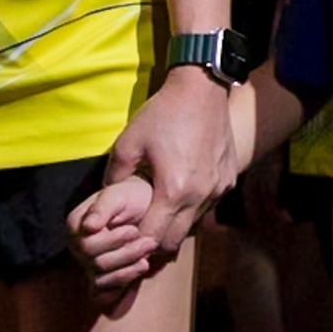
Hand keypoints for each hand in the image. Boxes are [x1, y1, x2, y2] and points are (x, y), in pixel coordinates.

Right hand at [70, 177, 161, 301]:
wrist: (147, 205)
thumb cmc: (132, 197)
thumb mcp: (118, 195)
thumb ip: (103, 208)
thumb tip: (89, 227)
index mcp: (76, 225)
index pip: (86, 245)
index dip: (112, 241)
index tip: (133, 230)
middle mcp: (77, 247)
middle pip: (96, 263)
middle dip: (126, 254)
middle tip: (148, 242)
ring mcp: (88, 264)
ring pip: (101, 279)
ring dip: (129, 268)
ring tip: (149, 251)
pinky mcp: (102, 277)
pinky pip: (103, 294)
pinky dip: (122, 284)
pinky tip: (140, 268)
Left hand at [95, 68, 242, 291]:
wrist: (202, 89)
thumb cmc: (163, 114)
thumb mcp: (128, 142)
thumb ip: (114, 177)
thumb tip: (103, 200)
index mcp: (173, 190)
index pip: (152, 237)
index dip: (135, 242)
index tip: (125, 236)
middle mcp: (200, 196)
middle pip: (174, 240)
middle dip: (155, 242)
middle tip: (139, 232)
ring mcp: (218, 190)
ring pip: (193, 225)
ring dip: (175, 224)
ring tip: (159, 211)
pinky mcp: (229, 181)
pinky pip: (207, 206)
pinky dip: (192, 208)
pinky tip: (180, 192)